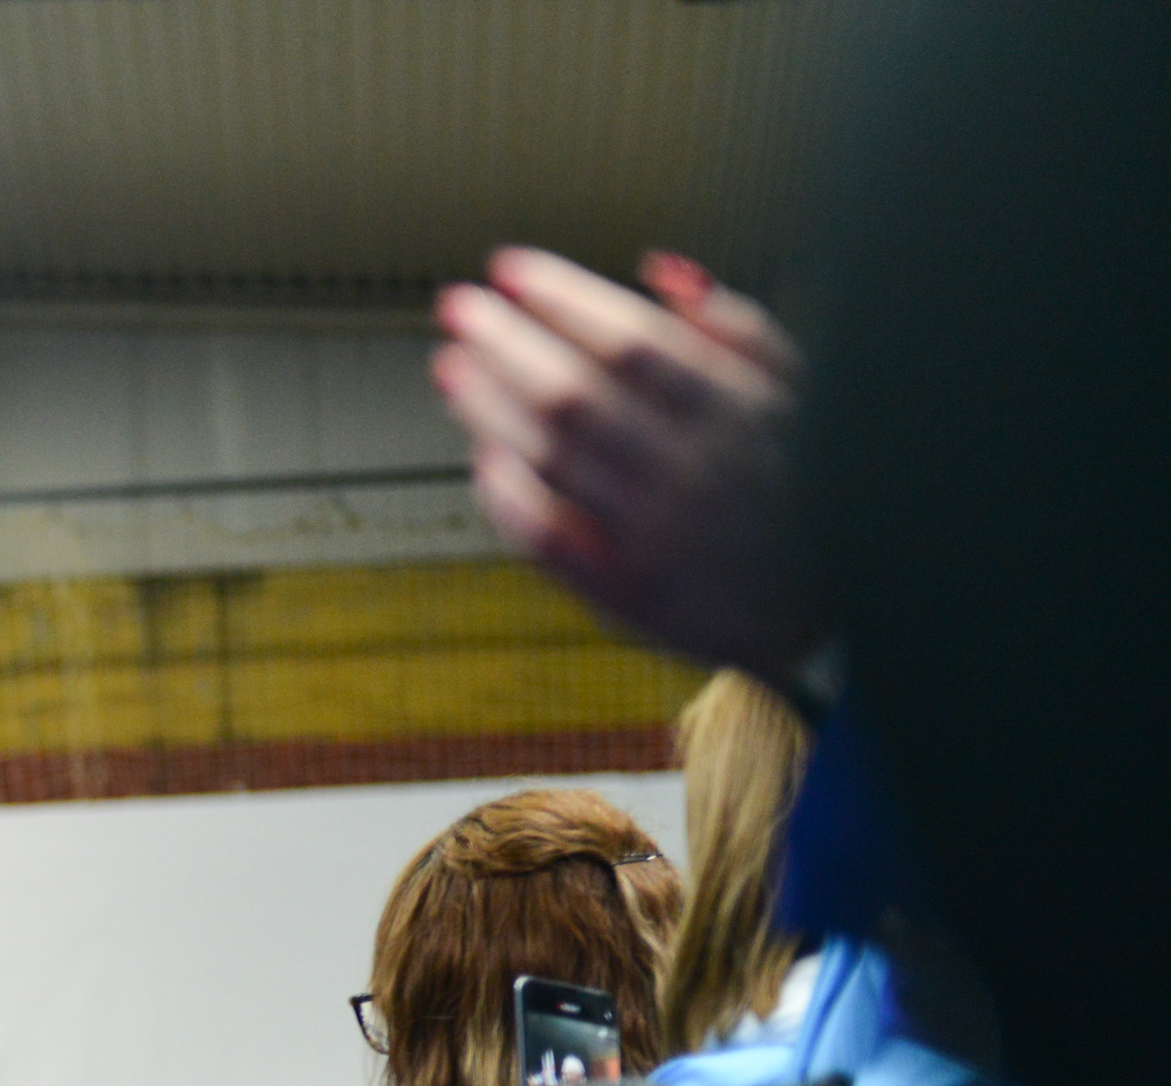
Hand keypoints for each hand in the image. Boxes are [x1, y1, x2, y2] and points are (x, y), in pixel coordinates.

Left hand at [431, 247, 818, 680]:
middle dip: (506, 344)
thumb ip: (737, 327)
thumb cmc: (817, 487)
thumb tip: (661, 268)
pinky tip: (482, 455)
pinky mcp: (624, 592)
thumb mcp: (805, 396)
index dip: (562, 299)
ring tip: (451, 367)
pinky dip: (508, 494)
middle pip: (574, 396)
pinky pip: (545, 537)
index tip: (509, 269)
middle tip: (458, 307)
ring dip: (489, 408)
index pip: (631, 341)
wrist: (836, 616)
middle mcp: (692, 473)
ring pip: (550, 460)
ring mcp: (652, 536)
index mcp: (740, 414)